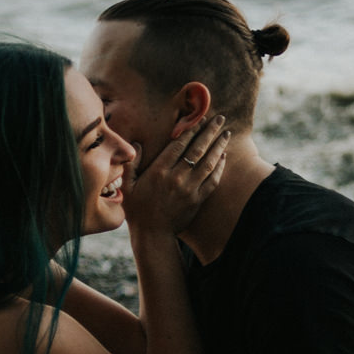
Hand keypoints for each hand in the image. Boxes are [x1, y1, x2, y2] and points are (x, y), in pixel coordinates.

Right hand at [122, 115, 229, 234]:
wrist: (152, 235)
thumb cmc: (137, 209)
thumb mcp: (128, 186)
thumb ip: (133, 163)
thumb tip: (137, 143)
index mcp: (159, 171)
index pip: (179, 145)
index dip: (191, 130)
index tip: (200, 118)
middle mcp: (176, 178)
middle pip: (197, 149)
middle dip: (209, 132)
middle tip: (219, 119)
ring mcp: (189, 189)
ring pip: (208, 163)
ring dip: (218, 146)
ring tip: (225, 134)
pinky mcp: (197, 200)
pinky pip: (212, 180)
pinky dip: (219, 167)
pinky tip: (223, 156)